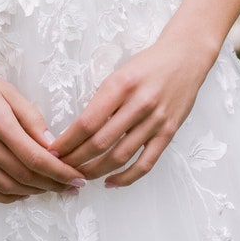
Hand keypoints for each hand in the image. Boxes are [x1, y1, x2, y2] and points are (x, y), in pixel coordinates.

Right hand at [0, 57, 86, 203]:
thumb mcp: (5, 89)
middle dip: (52, 185)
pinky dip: (6, 197)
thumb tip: (52, 143)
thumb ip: (30, 116)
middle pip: (23, 176)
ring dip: (33, 193)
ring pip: (6, 187)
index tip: (76, 177)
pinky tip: (21, 193)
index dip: (59, 172)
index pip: (35, 157)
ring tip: (50, 189)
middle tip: (69, 186)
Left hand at [47, 42, 208, 188]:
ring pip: (121, 157)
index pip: (88, 121)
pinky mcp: (169, 133)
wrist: (185, 57)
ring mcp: (156, 121)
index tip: (54, 150)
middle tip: (61, 167)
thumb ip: (103, 99)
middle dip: (77, 159)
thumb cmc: (147, 64)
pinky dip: (126, 178)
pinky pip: (145, 164)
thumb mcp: (119, 72)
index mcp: (121, 85)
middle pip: (101, 142)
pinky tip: (110, 182)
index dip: (68, 140)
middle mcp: (139, 104)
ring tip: (80, 176)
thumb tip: (78, 129)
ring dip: (96, 171)